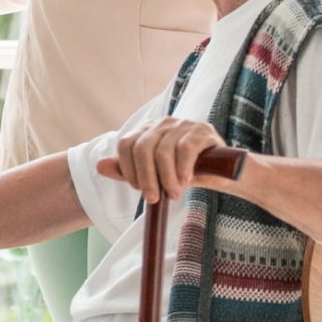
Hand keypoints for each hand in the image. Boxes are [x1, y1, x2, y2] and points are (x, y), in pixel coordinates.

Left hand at [96, 116, 232, 204]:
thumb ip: (128, 171)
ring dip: (166, 178)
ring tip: (174, 194)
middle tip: (154, 198)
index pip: (125, 144)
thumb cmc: (184, 174)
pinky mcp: (202, 130)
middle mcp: (162, 123)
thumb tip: (99, 166)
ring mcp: (183, 124)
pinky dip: (183, 169)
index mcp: (147, 131)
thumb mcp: (154, 175)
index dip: (128, 169)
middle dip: (146, 177)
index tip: (139, 190)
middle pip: (142, 147)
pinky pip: (186, 148)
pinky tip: (186, 182)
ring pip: (163, 150)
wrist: (222, 174)